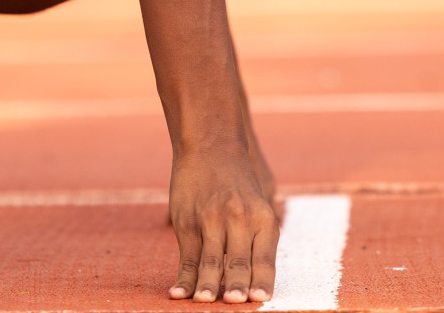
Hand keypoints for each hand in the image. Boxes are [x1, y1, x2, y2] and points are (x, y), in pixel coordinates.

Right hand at [168, 149, 278, 302]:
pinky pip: (187, 256)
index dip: (261, 281)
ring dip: (208, 285)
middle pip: (239, 261)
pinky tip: (179, 293)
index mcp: (262, 219)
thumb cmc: (239, 183)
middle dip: (237, 286)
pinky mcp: (187, 222)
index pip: (264, 258)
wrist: (211, 146)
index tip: (260, 299)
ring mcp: (211, 220)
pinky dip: (183, 277)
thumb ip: (259, 240)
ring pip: (211, 261)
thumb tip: (258, 278)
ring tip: (206, 302)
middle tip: (235, 303)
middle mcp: (239, 219)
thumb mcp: (259, 205)